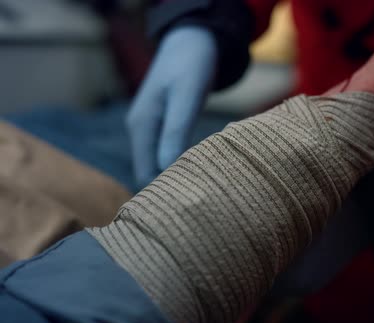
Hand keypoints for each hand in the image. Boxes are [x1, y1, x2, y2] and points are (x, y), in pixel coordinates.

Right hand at [127, 26, 217, 187]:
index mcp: (141, 126)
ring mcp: (149, 127)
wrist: (192, 41)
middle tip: (200, 197)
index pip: (145, 173)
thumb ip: (176, 131)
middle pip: (150, 171)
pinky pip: (166, 151)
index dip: (165, 189)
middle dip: (171, 185)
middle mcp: (140, 129)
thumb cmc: (191, 67)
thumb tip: (165, 169)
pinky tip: (199, 167)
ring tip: (202, 186)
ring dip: (177, 174)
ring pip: (158, 163)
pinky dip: (180, 161)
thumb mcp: (186, 98)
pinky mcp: (162, 124)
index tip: (191, 200)